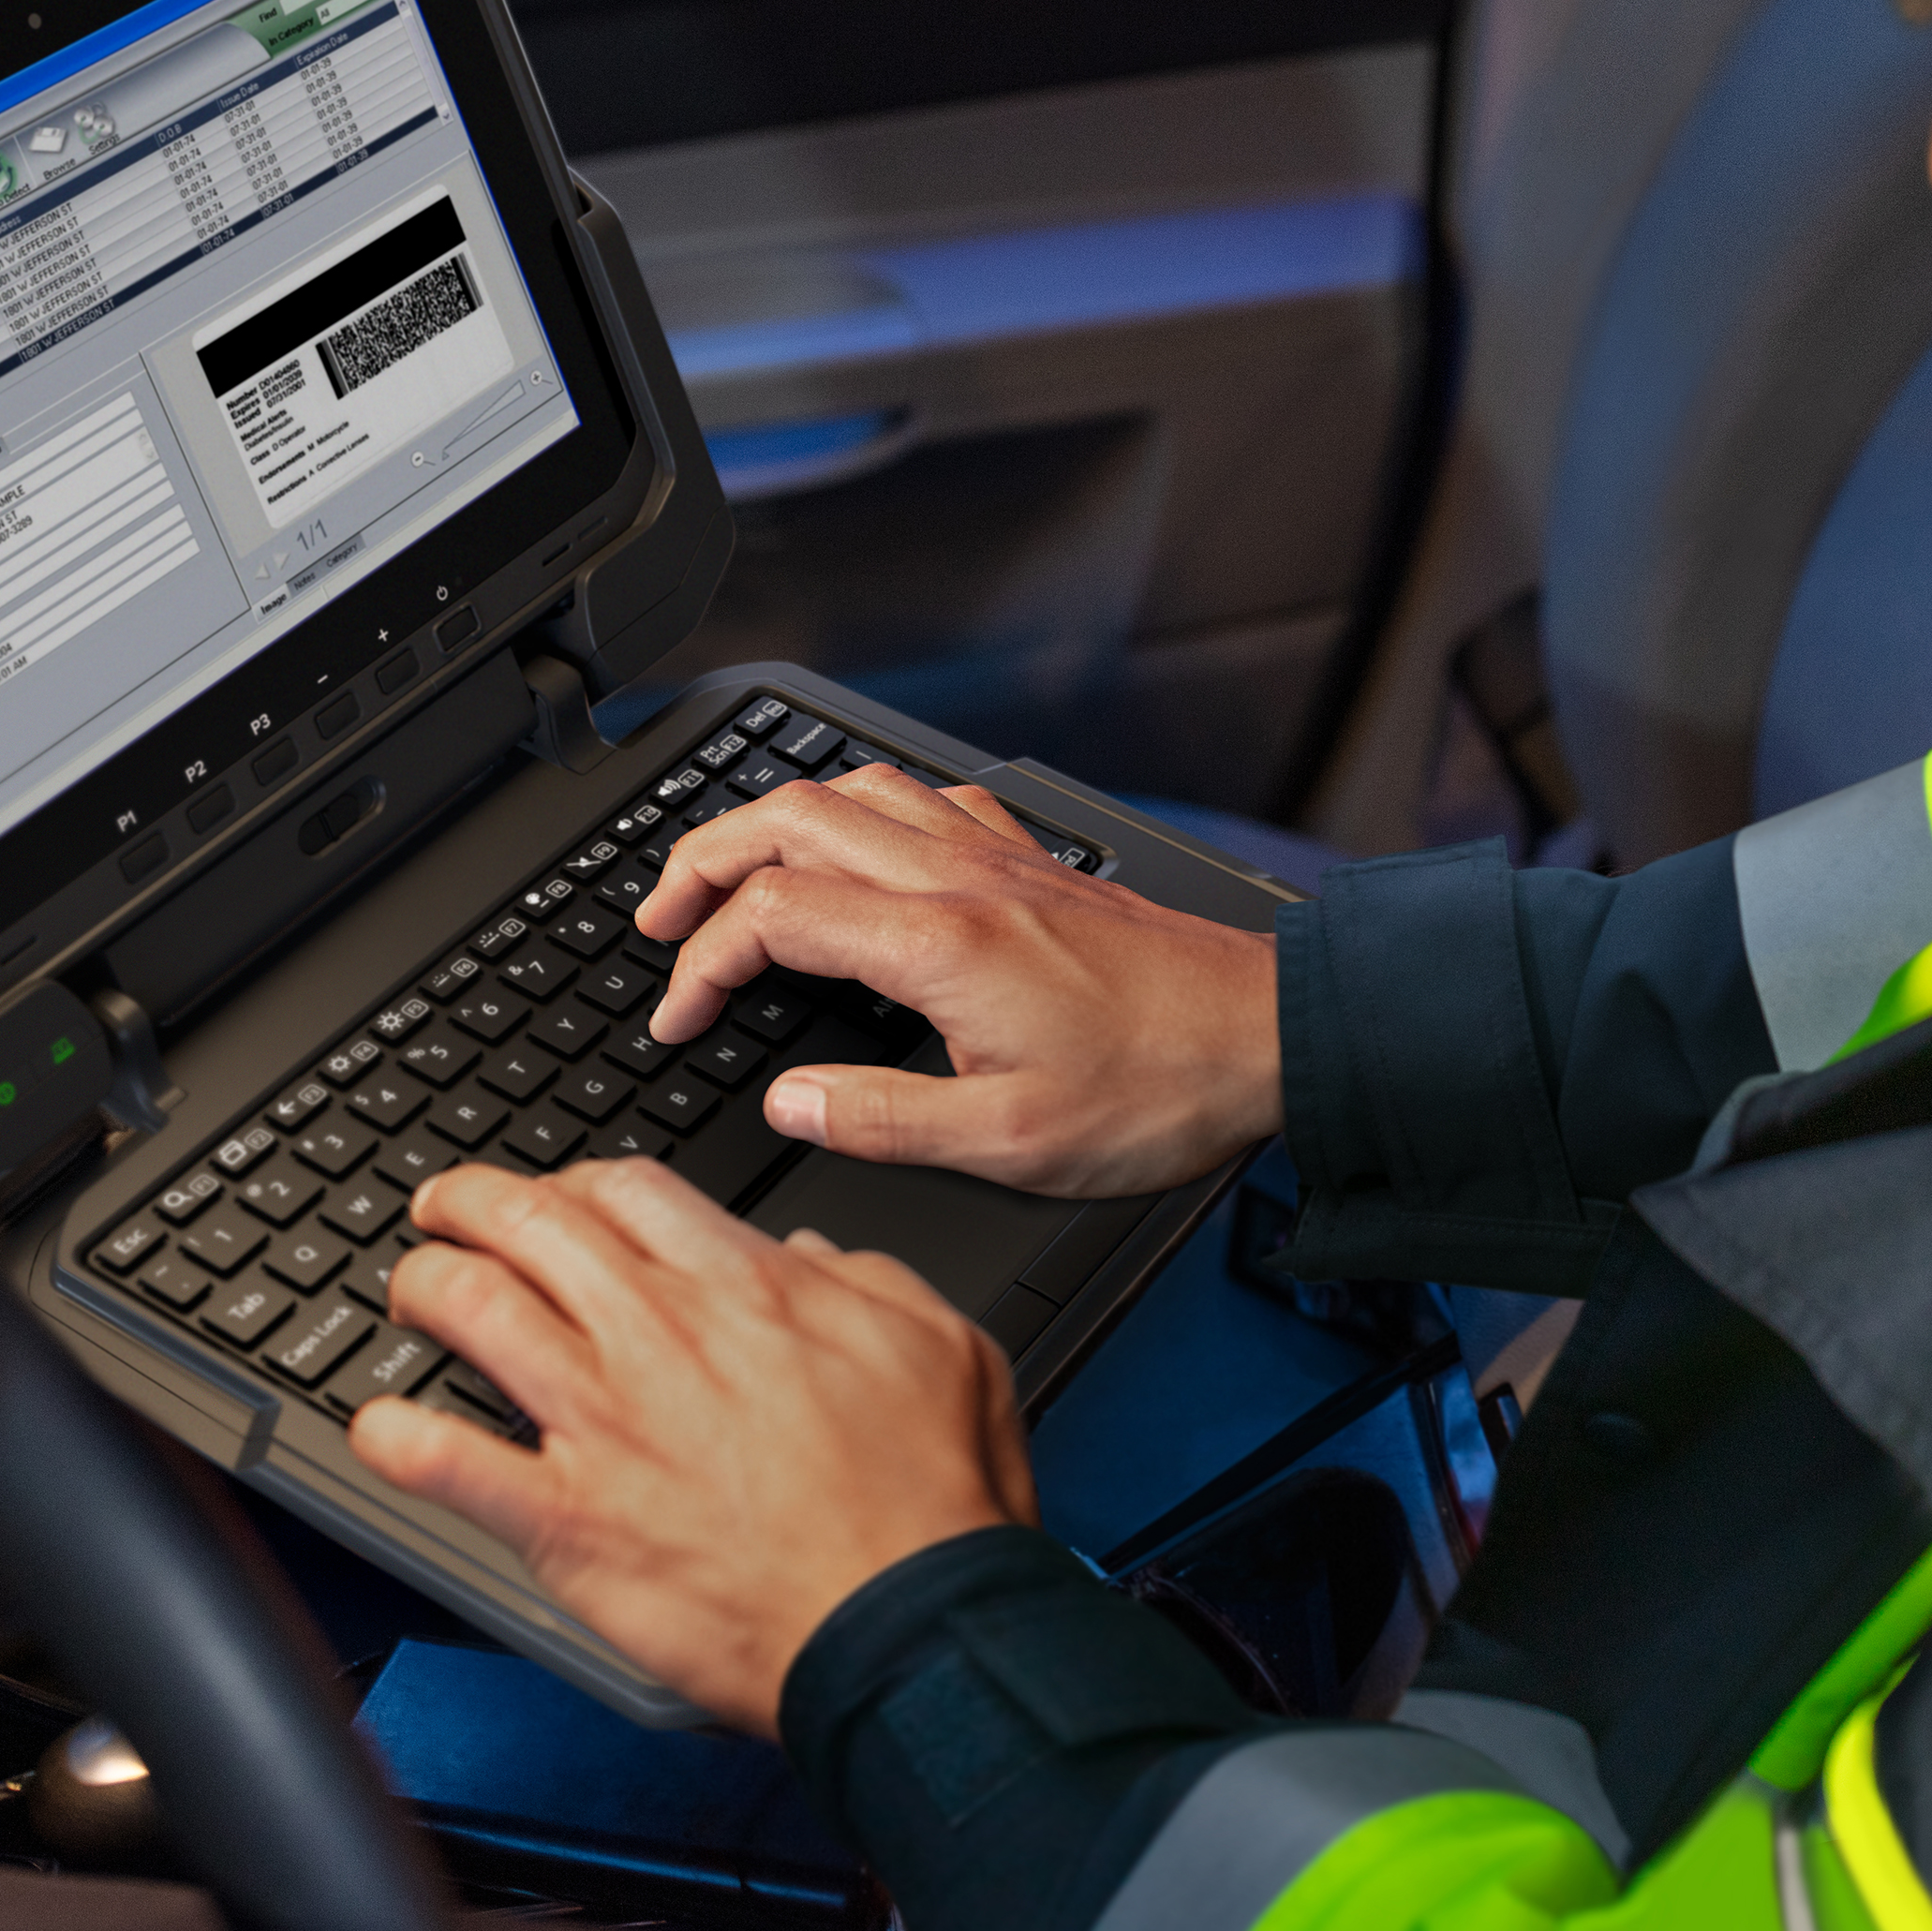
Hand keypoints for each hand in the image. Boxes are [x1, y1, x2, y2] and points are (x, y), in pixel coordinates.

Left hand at [346, 1155, 1029, 1735]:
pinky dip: (396, 1438)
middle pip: (529, 1221)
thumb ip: (864, 1280)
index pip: (624, 1188)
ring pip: (473, 1308)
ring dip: (422, 1284)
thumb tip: (808, 1256)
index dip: (575, 1181)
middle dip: (468, 1200)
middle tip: (446, 1210)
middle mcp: (660, 1337)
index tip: (562, 1201)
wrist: (910, 1625)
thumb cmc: (933, 1501)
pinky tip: (380, 1429)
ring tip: (409, 1290)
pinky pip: (448, 1463)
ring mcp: (605, 1425)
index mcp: (746, 1288)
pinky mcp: (569, 1523)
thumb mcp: (942, 1342)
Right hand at [635, 765, 1280, 1195]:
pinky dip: (856, 806)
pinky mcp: (1032, 862)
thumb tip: (789, 1101)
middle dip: (701, 861)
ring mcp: (996, 858)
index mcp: (937, 943)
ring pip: (850, 789)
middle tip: (658, 920)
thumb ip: (880, 1120)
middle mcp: (957, 878)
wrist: (1273, 1037)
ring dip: (770, 821)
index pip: (772, 915)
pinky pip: (921, 797)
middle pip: (789, 818)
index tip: (679, 1021)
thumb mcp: (1007, 1141)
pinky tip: (852, 841)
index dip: (701, 963)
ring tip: (727, 871)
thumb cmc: (1159, 1089)